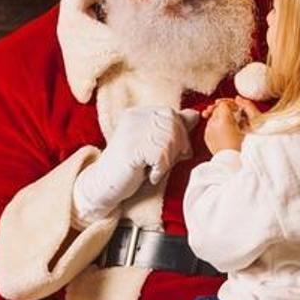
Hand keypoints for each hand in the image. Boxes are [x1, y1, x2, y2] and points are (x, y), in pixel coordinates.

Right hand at [71, 106, 198, 224]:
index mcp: (138, 113)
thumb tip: (195, 116)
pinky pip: (160, 156)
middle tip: (166, 163)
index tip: (176, 152)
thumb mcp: (153, 145)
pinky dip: (159, 170)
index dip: (180, 134)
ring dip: (168, 160)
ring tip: (155, 169)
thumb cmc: (131, 168)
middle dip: (178, 147)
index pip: (172, 113)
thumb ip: (171, 130)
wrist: (104, 186)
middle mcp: (134, 118)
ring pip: (169, 140)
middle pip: (173, 125)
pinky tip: (149, 175)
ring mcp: (131, 132)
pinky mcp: (131, 148)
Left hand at [202, 99, 244, 152]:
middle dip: (224, 110)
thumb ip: (239, 113)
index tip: (236, 108)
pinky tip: (223, 131)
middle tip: (233, 115)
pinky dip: (216, 126)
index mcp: (224, 119)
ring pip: (213, 117)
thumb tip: (235, 105)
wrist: (231, 160)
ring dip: (219, 118)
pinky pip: (210, 126)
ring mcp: (208, 130)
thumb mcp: (245, 127)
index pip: (224, 104)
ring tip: (228, 123)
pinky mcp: (206, 137)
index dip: (231, 104)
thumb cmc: (240, 146)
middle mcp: (214, 123)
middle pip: (217, 109)